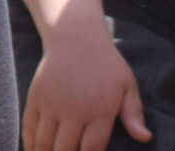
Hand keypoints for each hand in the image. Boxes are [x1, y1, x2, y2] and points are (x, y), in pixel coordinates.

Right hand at [22, 28, 151, 150]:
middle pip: (65, 150)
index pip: (91, 149)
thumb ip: (134, 114)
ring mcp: (51, 103)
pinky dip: (30, 143)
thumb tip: (145, 138)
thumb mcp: (127, 85)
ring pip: (45, 142)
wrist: (74, 36)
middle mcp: (73, 109)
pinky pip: (29, 126)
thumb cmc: (105, 63)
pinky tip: (34, 150)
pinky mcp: (35, 97)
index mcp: (99, 110)